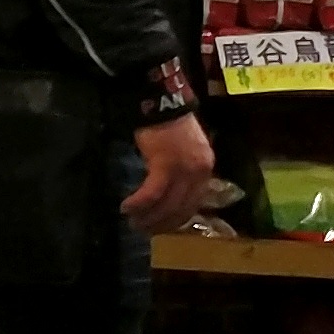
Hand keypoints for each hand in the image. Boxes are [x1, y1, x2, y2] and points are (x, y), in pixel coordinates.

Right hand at [125, 113, 219, 228]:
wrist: (162, 103)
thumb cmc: (169, 124)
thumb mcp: (185, 150)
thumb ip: (183, 170)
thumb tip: (170, 192)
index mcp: (206, 169)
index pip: (194, 203)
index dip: (176, 219)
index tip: (161, 227)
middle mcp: (199, 173)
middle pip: (181, 208)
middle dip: (161, 223)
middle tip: (144, 230)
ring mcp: (184, 170)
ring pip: (167, 204)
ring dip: (149, 216)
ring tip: (133, 222)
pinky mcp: (165, 166)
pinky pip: (152, 193)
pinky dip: (139, 203)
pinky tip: (127, 207)